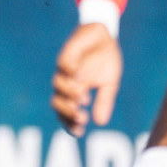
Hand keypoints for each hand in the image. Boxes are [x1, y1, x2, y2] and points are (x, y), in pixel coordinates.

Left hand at [51, 22, 122, 136]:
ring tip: (84, 99)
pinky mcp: (68, 52)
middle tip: (81, 118)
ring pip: (58, 84)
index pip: (66, 112)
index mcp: (75, 91)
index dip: (69, 123)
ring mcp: (66, 67)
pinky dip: (70, 71)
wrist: (105, 35)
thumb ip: (104, 102)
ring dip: (69, 93)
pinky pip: (63, 63)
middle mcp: (67, 81)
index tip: (80, 131)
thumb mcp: (109, 84)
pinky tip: (80, 77)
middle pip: (58, 101)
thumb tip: (100, 123)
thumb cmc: (104, 60)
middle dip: (68, 112)